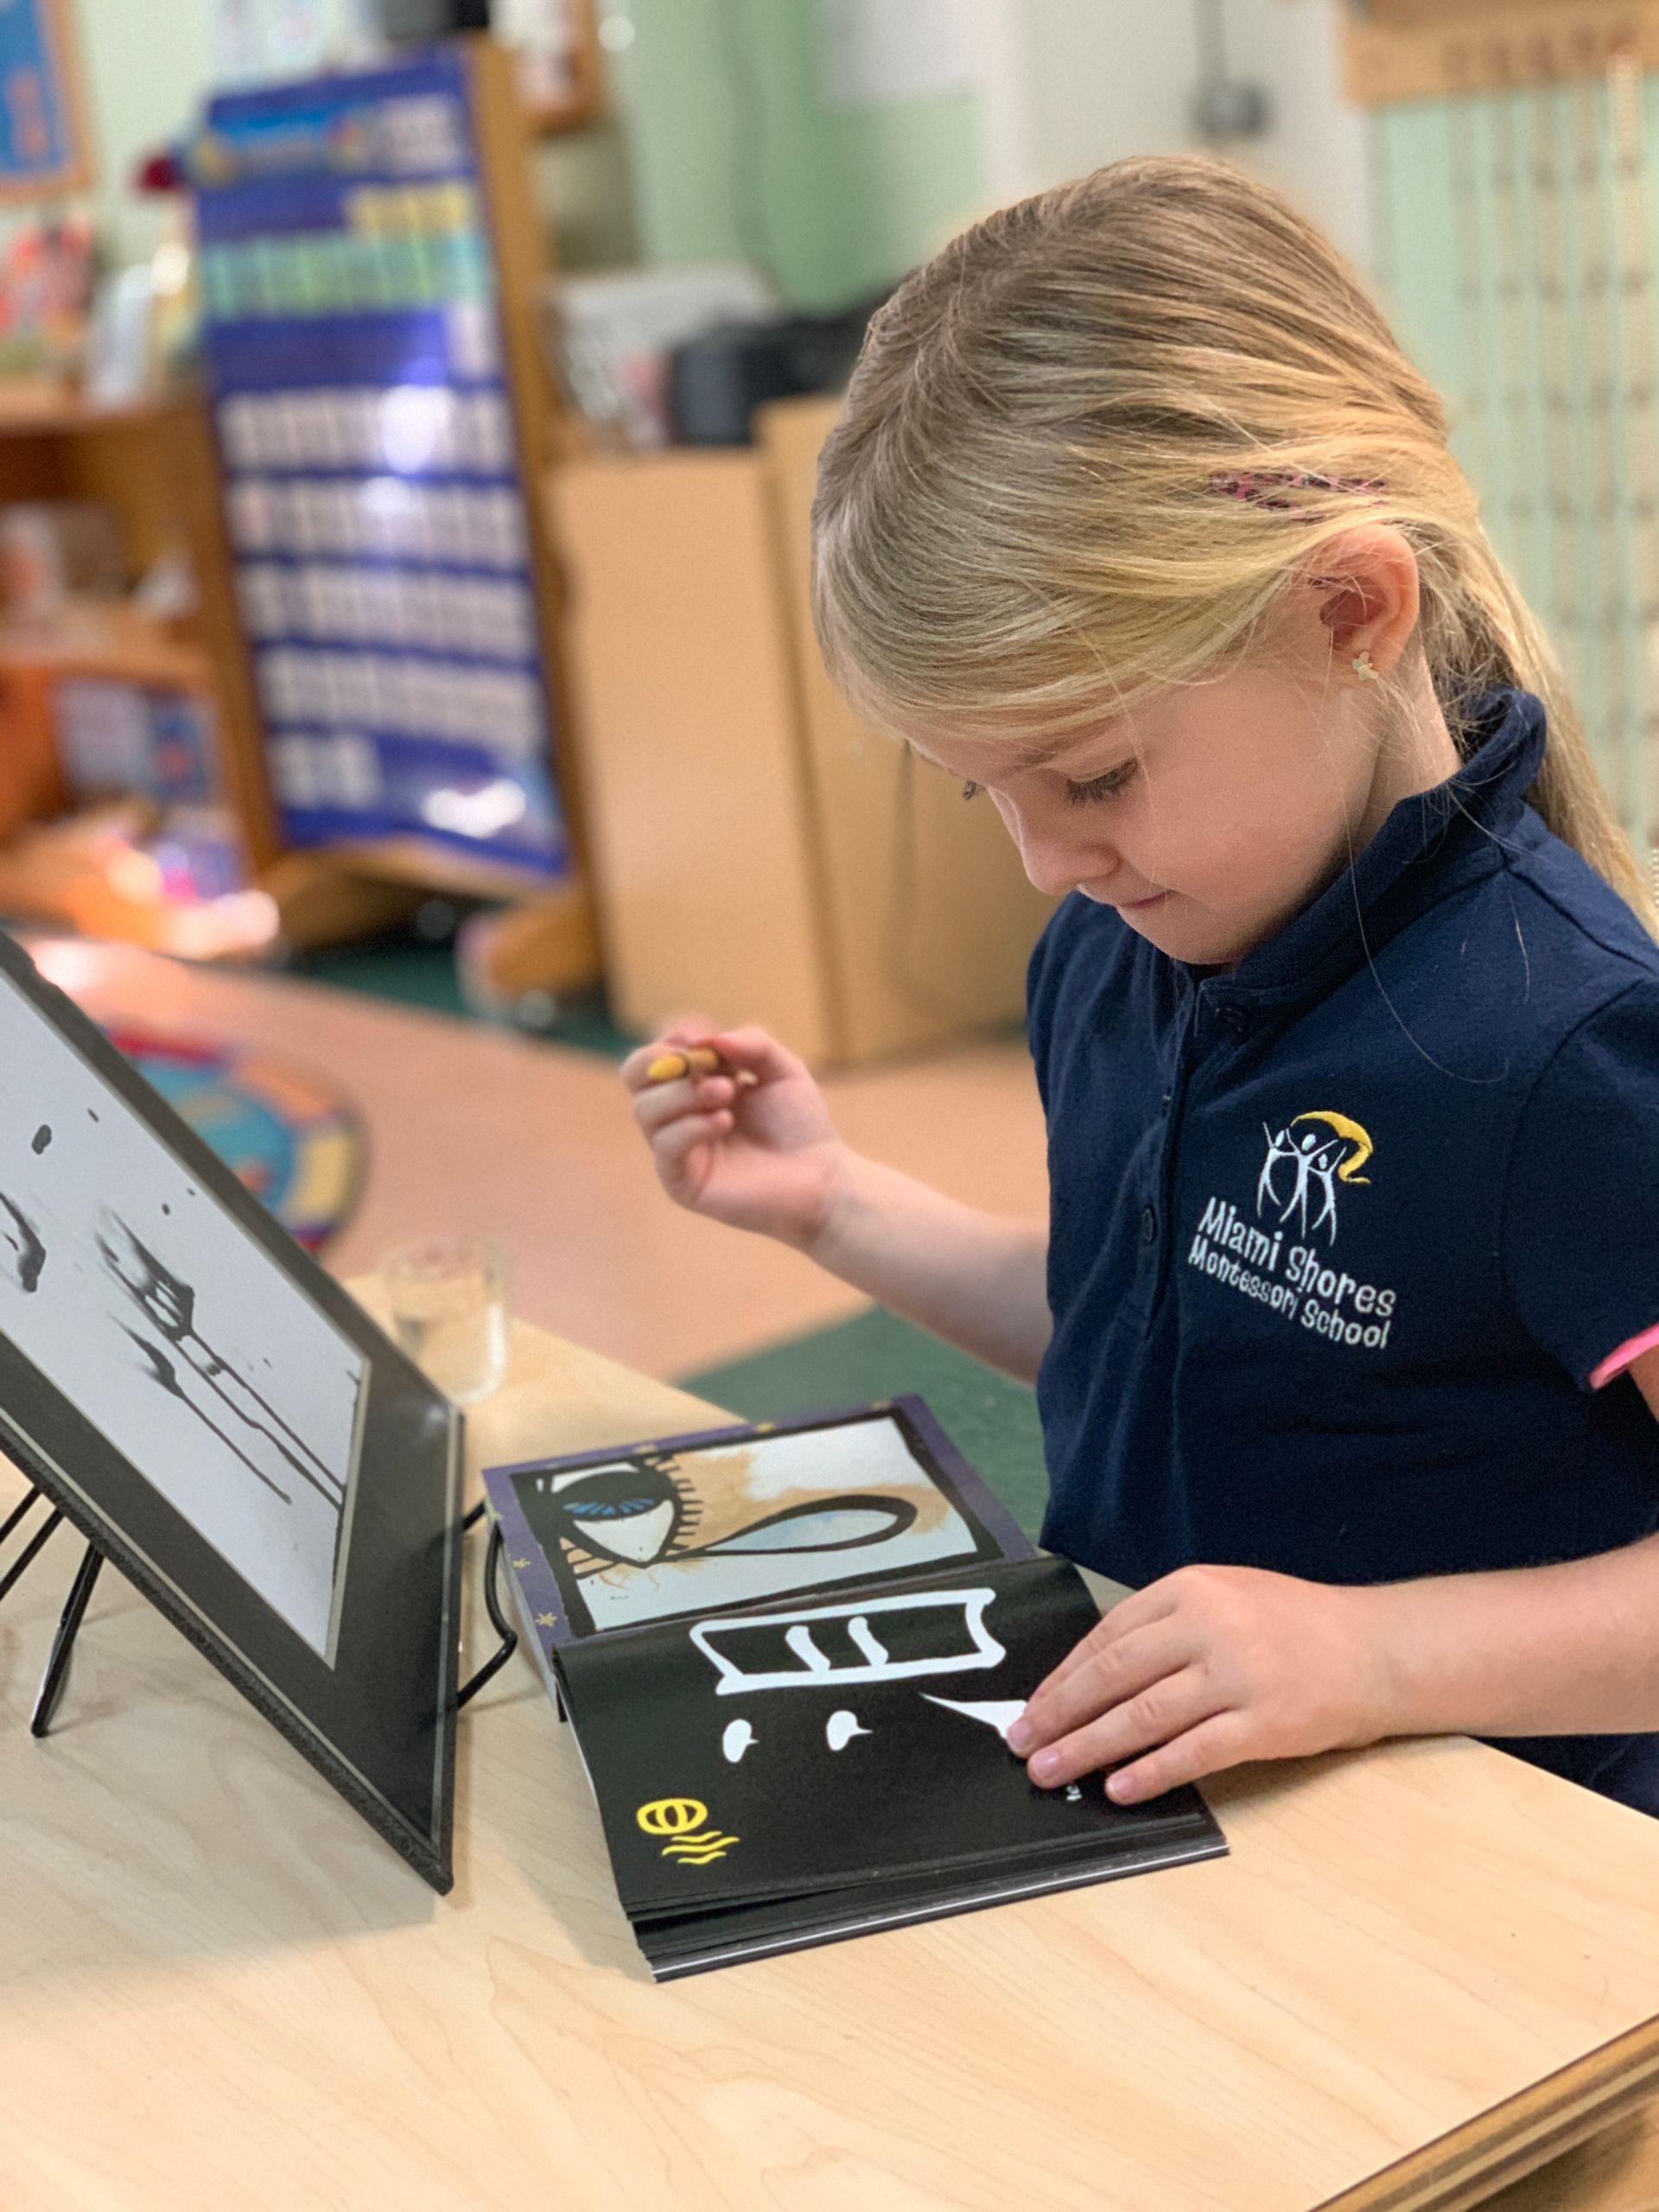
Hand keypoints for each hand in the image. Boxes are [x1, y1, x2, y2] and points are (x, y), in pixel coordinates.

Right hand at [623, 1022, 848, 1248]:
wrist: (820, 1179)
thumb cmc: (800, 1125)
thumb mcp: (782, 1068)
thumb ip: (750, 1043)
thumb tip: (707, 1040)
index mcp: (695, 1085)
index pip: (657, 1053)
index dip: (670, 1038)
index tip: (697, 1036)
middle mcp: (679, 1115)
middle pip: (635, 1076)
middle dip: (662, 1061)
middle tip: (701, 1062)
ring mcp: (677, 1149)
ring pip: (645, 1109)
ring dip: (684, 1092)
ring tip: (727, 1092)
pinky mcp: (681, 1182)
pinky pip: (664, 1146)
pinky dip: (690, 1127)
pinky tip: (725, 1122)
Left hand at [1006, 1564, 1391, 1803]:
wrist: (1375, 1649)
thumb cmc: (1291, 1626)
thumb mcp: (1224, 1598)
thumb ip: (1165, 1628)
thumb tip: (1093, 1678)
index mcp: (1191, 1589)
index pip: (1108, 1636)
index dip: (1064, 1677)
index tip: (1034, 1707)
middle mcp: (1208, 1625)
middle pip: (1115, 1675)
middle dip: (1061, 1713)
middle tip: (1023, 1743)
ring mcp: (1237, 1674)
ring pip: (1144, 1716)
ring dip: (1089, 1747)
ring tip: (1051, 1771)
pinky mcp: (1264, 1722)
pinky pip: (1193, 1752)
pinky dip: (1150, 1772)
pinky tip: (1118, 1788)